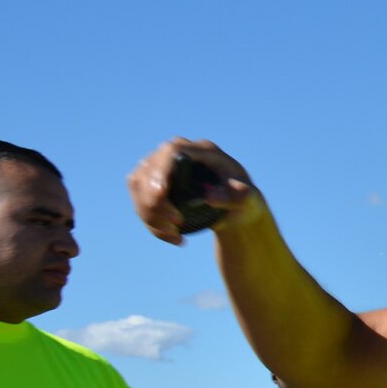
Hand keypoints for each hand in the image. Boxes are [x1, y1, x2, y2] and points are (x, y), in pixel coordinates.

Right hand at [126, 137, 265, 244]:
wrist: (236, 210)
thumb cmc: (245, 200)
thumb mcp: (249, 199)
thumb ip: (237, 196)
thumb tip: (210, 197)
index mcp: (203, 151)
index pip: (172, 150)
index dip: (161, 170)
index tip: (161, 195)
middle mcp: (177, 154)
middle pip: (148, 169)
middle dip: (154, 201)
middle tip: (175, 224)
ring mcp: (161, 168)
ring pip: (137, 186)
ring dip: (149, 214)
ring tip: (174, 234)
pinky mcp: (152, 184)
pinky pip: (138, 200)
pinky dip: (151, 222)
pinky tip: (171, 237)